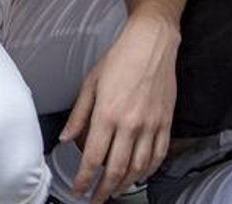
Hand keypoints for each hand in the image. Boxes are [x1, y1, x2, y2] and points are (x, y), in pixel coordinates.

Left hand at [60, 15, 179, 201]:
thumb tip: (65, 138)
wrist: (152, 44)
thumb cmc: (119, 59)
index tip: (79, 190)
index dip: (85, 179)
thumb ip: (78, 115)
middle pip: (117, 169)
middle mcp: (130, 124)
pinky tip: (140, 176)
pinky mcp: (166, 123)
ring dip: (126, 184)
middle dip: (104, 189)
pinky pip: (159, 156)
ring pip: (139, 167)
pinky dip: (149, 171)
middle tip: (96, 200)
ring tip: (115, 191)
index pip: (93, 157)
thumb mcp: (90, 83)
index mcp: (107, 114)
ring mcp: (151, 125)